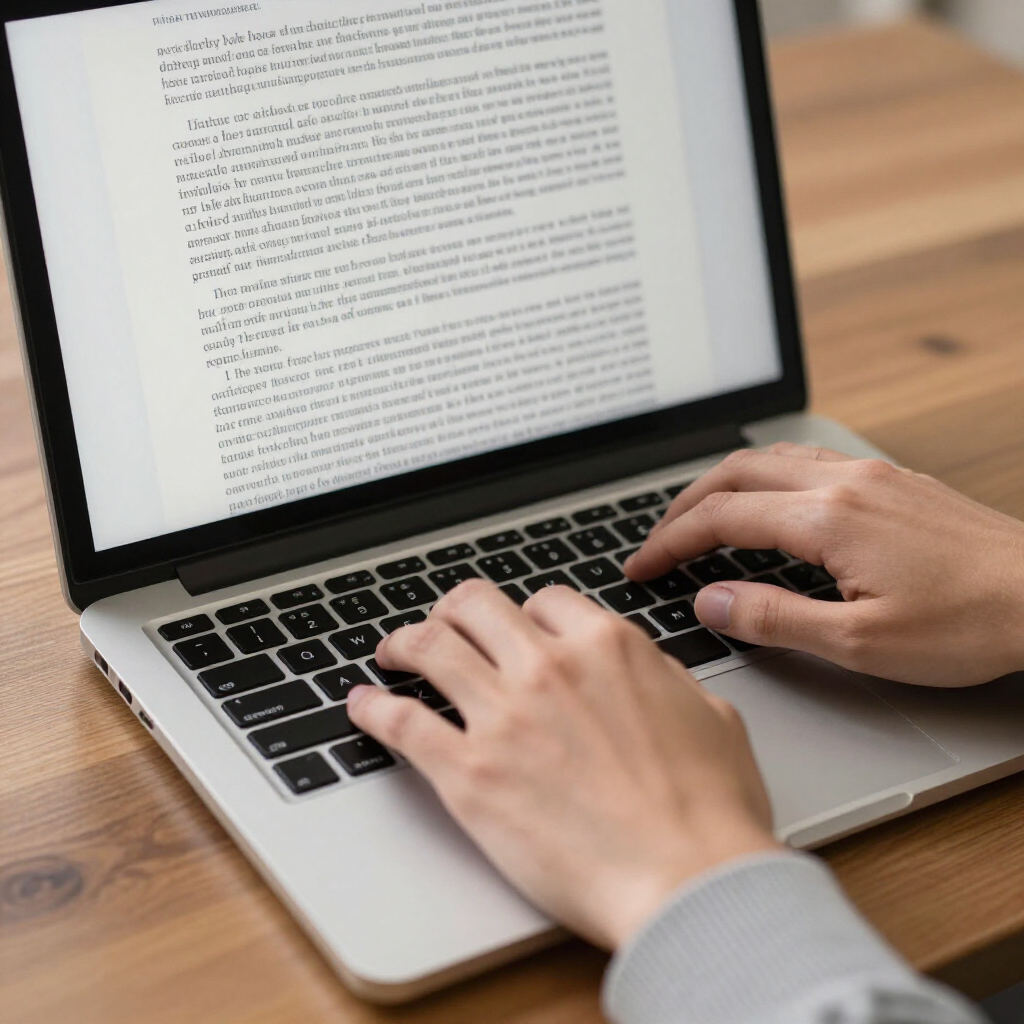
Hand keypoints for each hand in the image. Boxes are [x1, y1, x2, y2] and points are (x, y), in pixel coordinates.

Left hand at [346, 581, 779, 949]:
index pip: (544, 601)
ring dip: (403, 642)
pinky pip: (401, 721)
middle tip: (443, 625)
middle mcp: (548, 667)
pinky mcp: (468, 773)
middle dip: (454, 610)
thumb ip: (665, 679)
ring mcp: (503, 715)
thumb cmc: (708, 812)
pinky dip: (373, 707)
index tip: (515, 631)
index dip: (525, 615)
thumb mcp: (710, 717)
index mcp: (607, 647)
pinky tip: (362, 705)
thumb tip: (646, 669)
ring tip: (392, 652)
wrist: (687, 882)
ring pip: (429, 646)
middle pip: (475, 605)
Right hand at [626, 444, 1023, 686]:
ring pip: (771, 458)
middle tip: (657, 540)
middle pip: (735, 473)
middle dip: (684, 505)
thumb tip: (710, 600)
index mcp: (828, 518)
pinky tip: (769, 501)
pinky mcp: (894, 481)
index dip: (670, 542)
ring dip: (723, 484)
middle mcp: (844, 482)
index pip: (721, 518)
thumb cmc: (970, 623)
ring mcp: (871, 474)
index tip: (641, 567)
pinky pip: (807, 461)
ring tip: (698, 515)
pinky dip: (764, 477)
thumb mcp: (860, 643)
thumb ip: (773, 618)